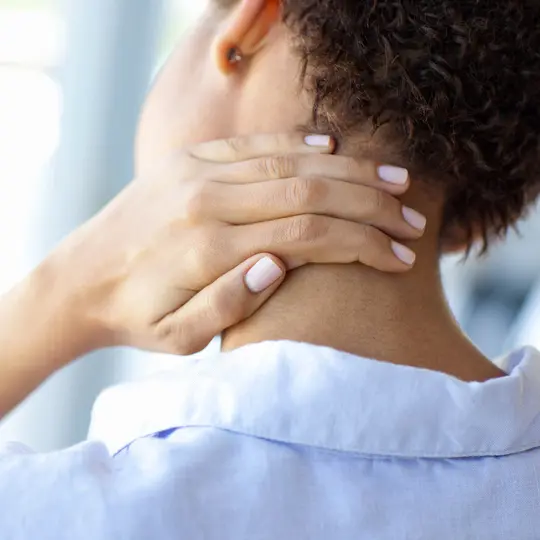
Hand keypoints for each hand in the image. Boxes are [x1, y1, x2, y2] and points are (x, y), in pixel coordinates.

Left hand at [48, 133, 423, 358]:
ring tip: (394, 181)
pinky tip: (334, 148)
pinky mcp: (188, 160)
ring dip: (348, 171)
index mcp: (209, 249)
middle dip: (370, 204)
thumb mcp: (176, 337)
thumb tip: (280, 264)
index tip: (398, 256)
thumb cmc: (134, 315)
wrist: (80, 279)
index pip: (306, 234)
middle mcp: (206, 200)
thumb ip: (227, 305)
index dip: (361, 243)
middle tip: (411, 218)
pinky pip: (254, 145)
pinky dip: (299, 144)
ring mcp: (196, 173)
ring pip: (289, 162)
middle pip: (309, 191)